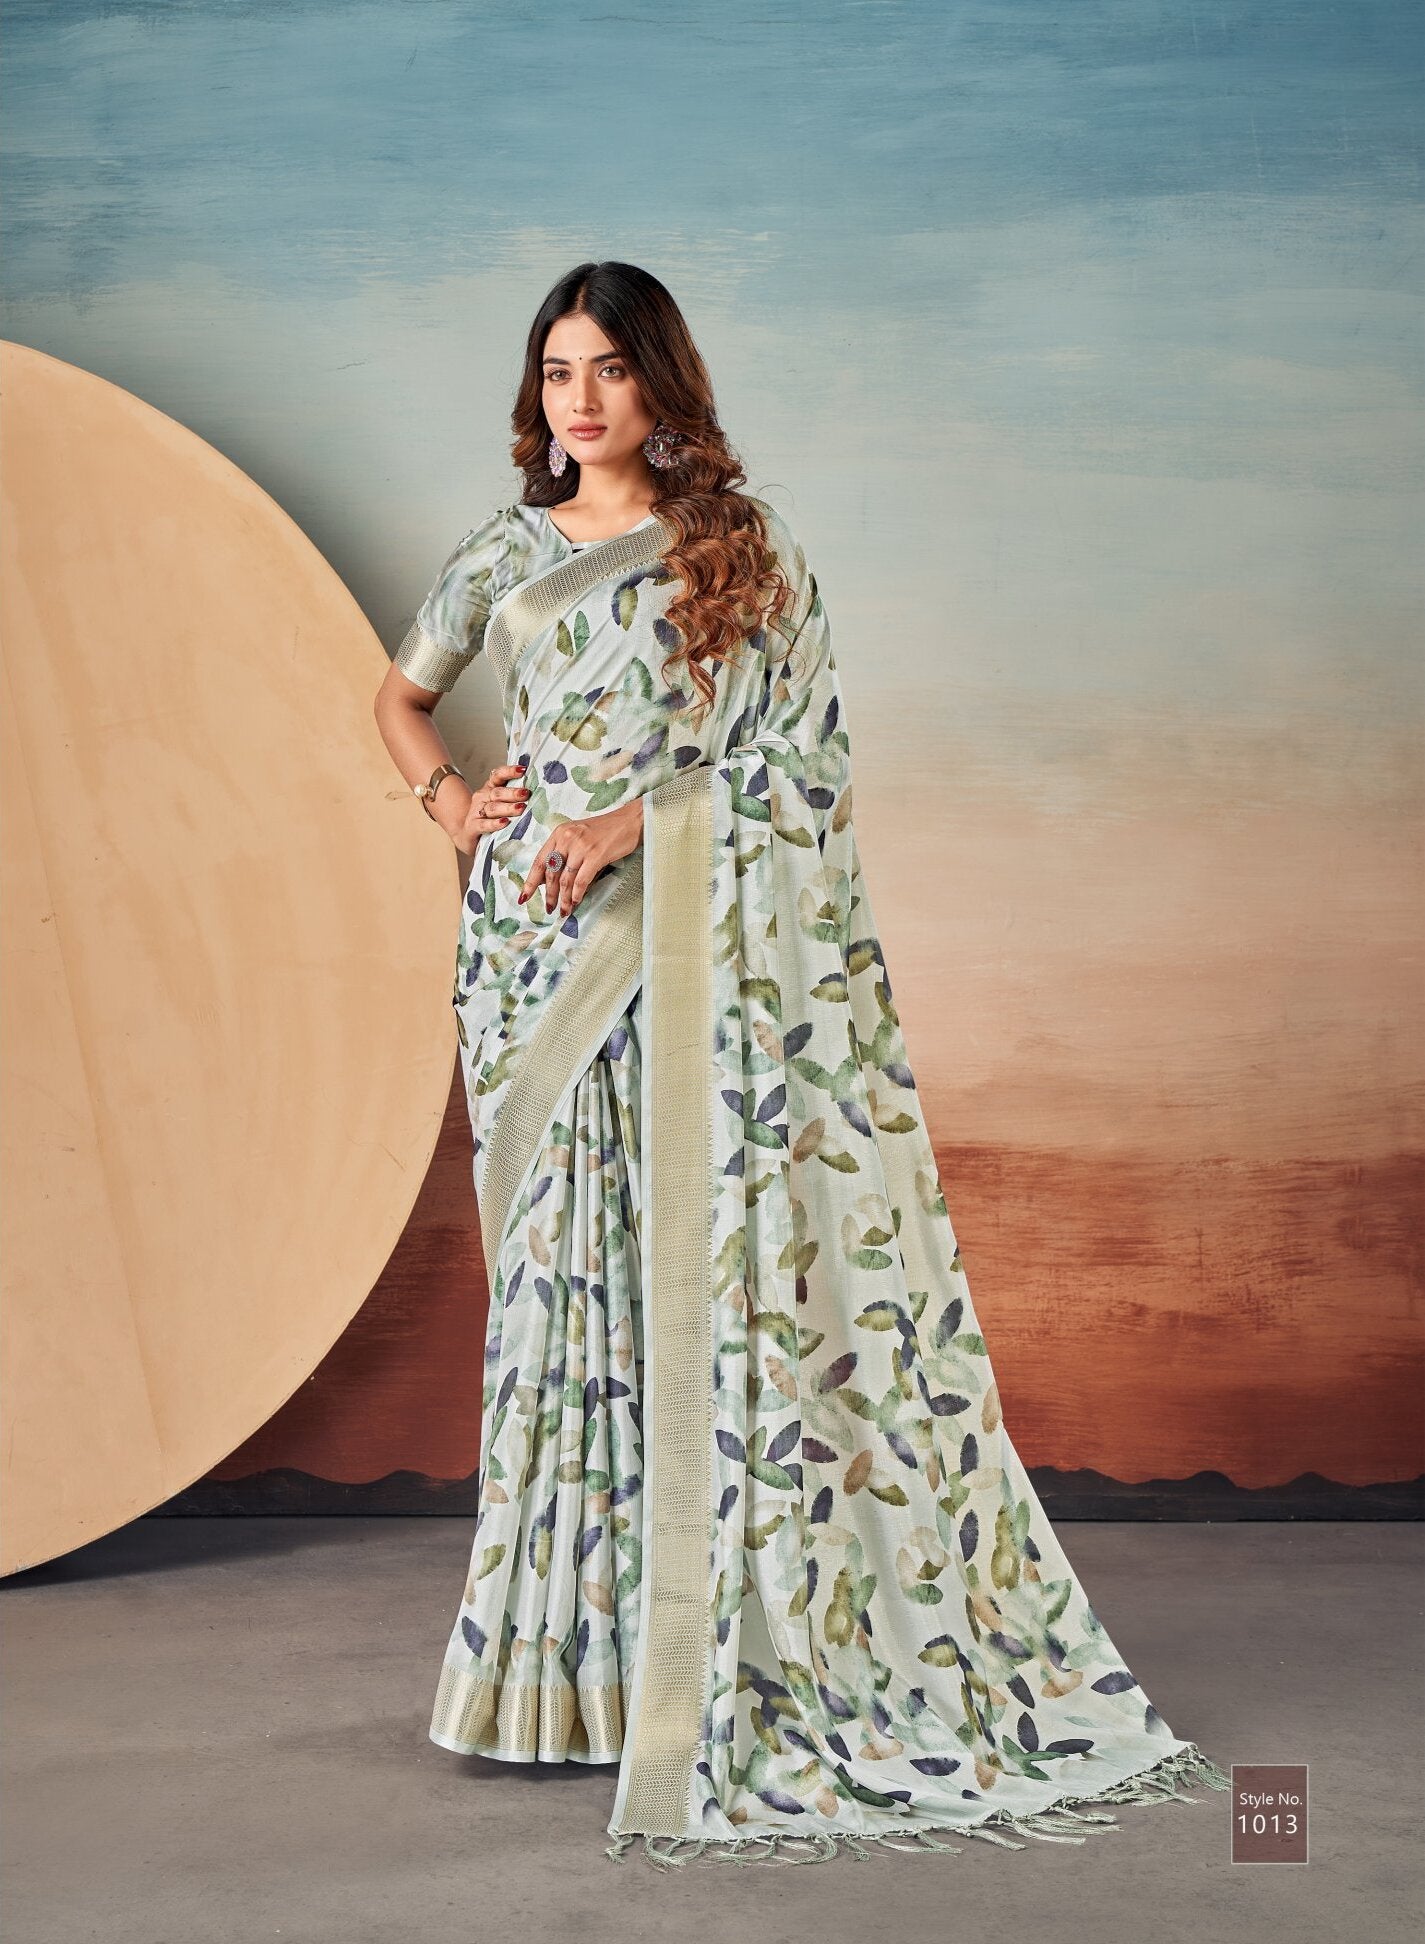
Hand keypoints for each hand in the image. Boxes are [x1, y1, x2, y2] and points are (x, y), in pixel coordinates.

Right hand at [436, 761, 530, 856]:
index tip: (523, 769)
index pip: (498, 775)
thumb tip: (539, 791)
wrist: (468, 834)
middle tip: (526, 793)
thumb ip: (515, 797)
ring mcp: (476, 811)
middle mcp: (482, 797)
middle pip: (497, 793)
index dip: (509, 771)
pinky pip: (484, 824)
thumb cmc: (490, 817)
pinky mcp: (472, 826)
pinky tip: (504, 822)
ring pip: (492, 808)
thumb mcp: (501, 804)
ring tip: (521, 808)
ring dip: (508, 808)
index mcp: (490, 788)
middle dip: (513, 793)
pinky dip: (494, 824)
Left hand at [517, 798, 644, 918]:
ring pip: (565, 879)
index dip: (530, 882)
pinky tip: (576, 902)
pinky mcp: (595, 855)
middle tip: (550, 908)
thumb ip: (564, 853)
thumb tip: (549, 879)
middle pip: (551, 873)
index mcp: (559, 833)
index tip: (524, 897)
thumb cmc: (606, 830)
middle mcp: (567, 838)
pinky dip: (577, 894)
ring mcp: (581, 846)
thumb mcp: (579, 836)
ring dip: (563, 899)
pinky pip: (581, 880)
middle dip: (549, 895)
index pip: (539, 861)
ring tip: (564, 911)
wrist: (631, 821)